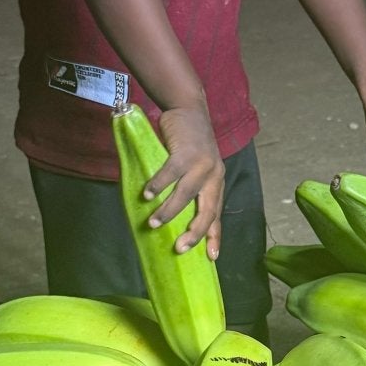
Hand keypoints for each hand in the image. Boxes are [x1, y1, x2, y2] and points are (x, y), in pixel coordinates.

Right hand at [144, 103, 224, 257]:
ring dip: (169, 211)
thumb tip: (169, 215)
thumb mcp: (196, 167)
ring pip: (186, 194)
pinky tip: (147, 194)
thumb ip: (188, 187)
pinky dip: (158, 185)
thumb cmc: (188, 142)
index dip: (215, 236)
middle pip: (207, 210)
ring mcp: (202, 163)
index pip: (217, 214)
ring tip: (154, 223)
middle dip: (195, 232)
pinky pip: (171, 173)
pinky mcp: (186, 152)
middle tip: (180, 249)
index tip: (212, 258)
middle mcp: (214, 175)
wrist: (188, 107)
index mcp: (217, 182)